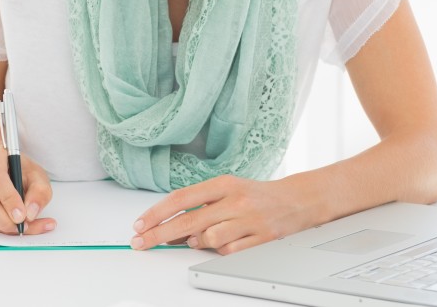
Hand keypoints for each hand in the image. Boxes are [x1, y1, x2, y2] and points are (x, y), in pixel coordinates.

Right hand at [0, 139, 55, 234]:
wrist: (6, 168)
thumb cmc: (22, 169)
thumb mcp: (38, 175)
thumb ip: (40, 191)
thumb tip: (30, 213)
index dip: (8, 197)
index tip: (22, 215)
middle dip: (3, 218)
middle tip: (23, 226)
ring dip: (2, 226)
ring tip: (26, 227)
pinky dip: (0, 229)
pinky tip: (18, 228)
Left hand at [129, 175, 305, 254]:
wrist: (297, 200)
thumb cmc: (255, 195)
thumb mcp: (226, 190)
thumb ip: (200, 205)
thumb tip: (170, 226)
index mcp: (223, 184)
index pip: (181, 199)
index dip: (157, 213)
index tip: (140, 224)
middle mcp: (235, 200)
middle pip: (188, 221)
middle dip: (159, 234)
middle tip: (141, 242)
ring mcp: (249, 220)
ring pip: (208, 239)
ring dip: (198, 243)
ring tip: (200, 238)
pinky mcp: (261, 239)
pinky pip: (229, 252)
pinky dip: (220, 251)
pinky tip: (222, 243)